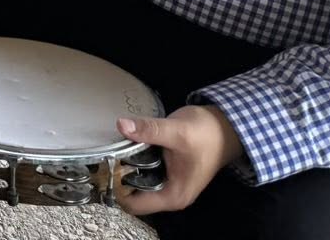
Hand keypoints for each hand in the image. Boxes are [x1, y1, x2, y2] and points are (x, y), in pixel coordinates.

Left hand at [117, 105, 242, 216]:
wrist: (226, 127)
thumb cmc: (206, 134)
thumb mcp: (176, 131)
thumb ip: (149, 130)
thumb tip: (122, 125)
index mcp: (173, 195)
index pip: (134, 204)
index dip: (116, 188)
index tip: (104, 166)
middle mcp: (170, 195)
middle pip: (132, 194)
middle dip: (118, 176)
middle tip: (106, 153)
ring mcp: (168, 183)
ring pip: (137, 181)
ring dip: (126, 166)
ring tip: (114, 146)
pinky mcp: (167, 171)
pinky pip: (143, 170)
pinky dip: (134, 160)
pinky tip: (128, 144)